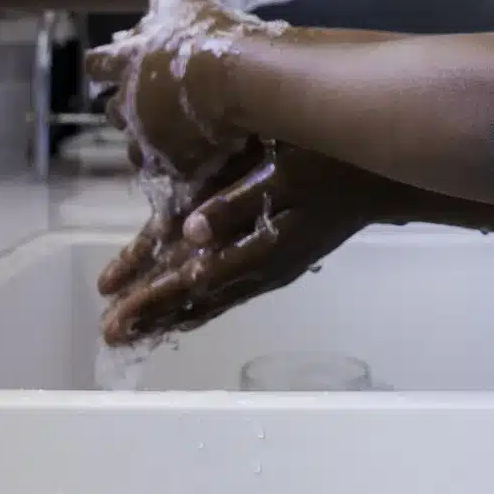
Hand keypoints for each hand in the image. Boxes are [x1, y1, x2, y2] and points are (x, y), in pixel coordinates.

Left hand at [83, 0, 281, 183]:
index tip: (114, 67)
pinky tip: (197, 154)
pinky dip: (177, 161)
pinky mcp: (170, 162)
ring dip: (150, 139)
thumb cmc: (209, 37)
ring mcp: (147, 136)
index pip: (96, 64)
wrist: (238, 81)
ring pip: (135, 147)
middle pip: (112, 111)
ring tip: (178, 134)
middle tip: (152, 101)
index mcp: (126, 62)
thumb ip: (166, 5)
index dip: (104, 66)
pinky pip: (168, 167)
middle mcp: (128, 102)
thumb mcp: (188, 6)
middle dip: (127, 108)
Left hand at [96, 143, 406, 345]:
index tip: (112, 312)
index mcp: (260, 249)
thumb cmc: (334, 161)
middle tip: (109, 333)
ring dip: (171, 312)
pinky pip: (230, 288)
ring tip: (134, 328)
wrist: (384, 174)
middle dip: (151, 314)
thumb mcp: (285, 172)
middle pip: (197, 299)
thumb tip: (188, 235)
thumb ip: (235, 204)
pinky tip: (185, 305)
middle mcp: (263, 269)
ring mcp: (273, 268)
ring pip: (212, 299)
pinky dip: (199, 301)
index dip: (151, 297)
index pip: (193, 280)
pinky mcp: (280, 258)